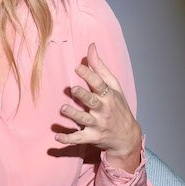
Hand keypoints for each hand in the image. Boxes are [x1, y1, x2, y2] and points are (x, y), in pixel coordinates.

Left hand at [55, 43, 142, 169]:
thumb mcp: (113, 86)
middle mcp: (103, 110)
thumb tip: (91, 46)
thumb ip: (100, 67)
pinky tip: (57, 137)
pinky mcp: (92, 137)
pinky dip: (68, 139)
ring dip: (73, 114)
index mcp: (108, 96)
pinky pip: (79, 139)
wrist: (128, 136)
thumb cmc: (118, 106)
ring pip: (84, 120)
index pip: (99, 84)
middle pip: (93, 102)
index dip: (89, 75)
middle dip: (83, 95)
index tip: (78, 67)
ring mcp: (98, 124)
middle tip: (73, 89)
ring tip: (63, 108)